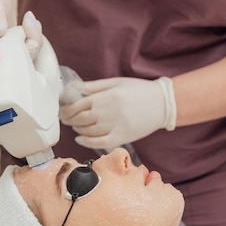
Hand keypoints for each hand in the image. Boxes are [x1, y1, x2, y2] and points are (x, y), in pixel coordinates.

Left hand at [59, 77, 176, 148]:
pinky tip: (80, 139)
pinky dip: (87, 142)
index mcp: (108, 96)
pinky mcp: (123, 137)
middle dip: (70, 120)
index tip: (63, 111)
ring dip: (78, 130)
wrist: (163, 104)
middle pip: (81, 119)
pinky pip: (100, 142)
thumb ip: (95, 86)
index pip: (79, 105)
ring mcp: (116, 126)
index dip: (67, 110)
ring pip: (88, 131)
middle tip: (66, 119)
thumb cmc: (140, 90)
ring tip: (75, 127)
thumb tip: (74, 89)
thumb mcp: (116, 82)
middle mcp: (110, 112)